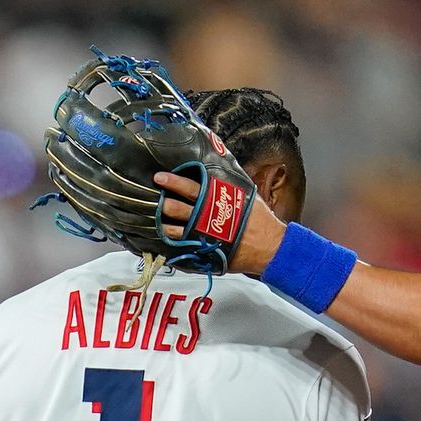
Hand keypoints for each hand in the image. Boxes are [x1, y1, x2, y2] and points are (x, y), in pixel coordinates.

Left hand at [154, 171, 285, 274]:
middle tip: (151, 197)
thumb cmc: (260, 220)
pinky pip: (184, 249)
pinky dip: (172, 245)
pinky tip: (163, 242)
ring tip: (154, 221)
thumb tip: (221, 167)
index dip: (174, 182)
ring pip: (177, 230)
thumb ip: (229, 184)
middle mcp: (208, 218)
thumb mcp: (246, 195)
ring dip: (163, 225)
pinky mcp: (206, 252)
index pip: (191, 187)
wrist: (270, 246)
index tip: (160, 177)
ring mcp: (205, 237)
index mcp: (218, 200)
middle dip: (163, 203)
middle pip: (179, 208)